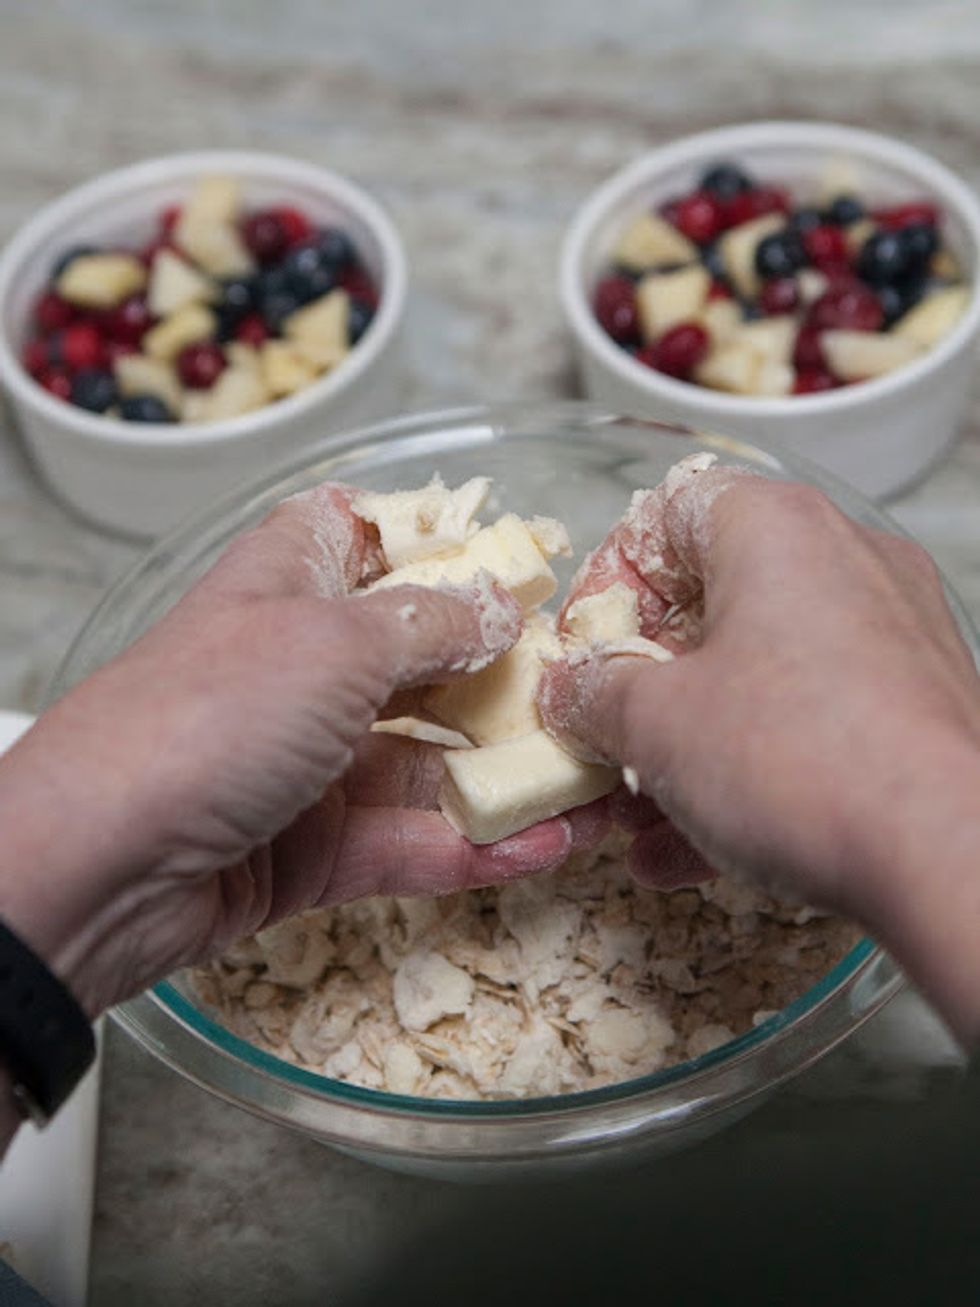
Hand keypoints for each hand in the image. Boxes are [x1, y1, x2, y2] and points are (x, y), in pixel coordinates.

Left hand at [0, 486, 602, 1018]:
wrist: (98, 866)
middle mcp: (302, 665)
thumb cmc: (211, 713)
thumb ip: (431, 624)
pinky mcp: (313, 847)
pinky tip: (546, 846)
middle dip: (502, 676)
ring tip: (592, 783)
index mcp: (291, 582)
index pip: (366, 535)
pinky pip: (408, 840)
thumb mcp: (334, 644)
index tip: (523, 563)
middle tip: (586, 691)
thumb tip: (499, 604)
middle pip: (419, 658)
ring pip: (424, 760)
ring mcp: (308, 760)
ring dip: (505, 775)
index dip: (440, 541)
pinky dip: (473, 846)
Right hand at [539, 459, 979, 1042]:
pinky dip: (746, 776)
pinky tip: (687, 855)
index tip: (583, 651)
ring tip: (632, 823)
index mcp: (775, 529)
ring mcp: (891, 635)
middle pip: (712, 604)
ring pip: (757, 679)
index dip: (609, 580)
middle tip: (602, 739)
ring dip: (683, 748)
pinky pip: (808, 726)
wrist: (949, 857)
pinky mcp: (918, 707)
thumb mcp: (655, 724)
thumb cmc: (794, 759)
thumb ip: (596, 693)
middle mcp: (844, 561)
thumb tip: (572, 688)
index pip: (668, 511)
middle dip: (641, 687)